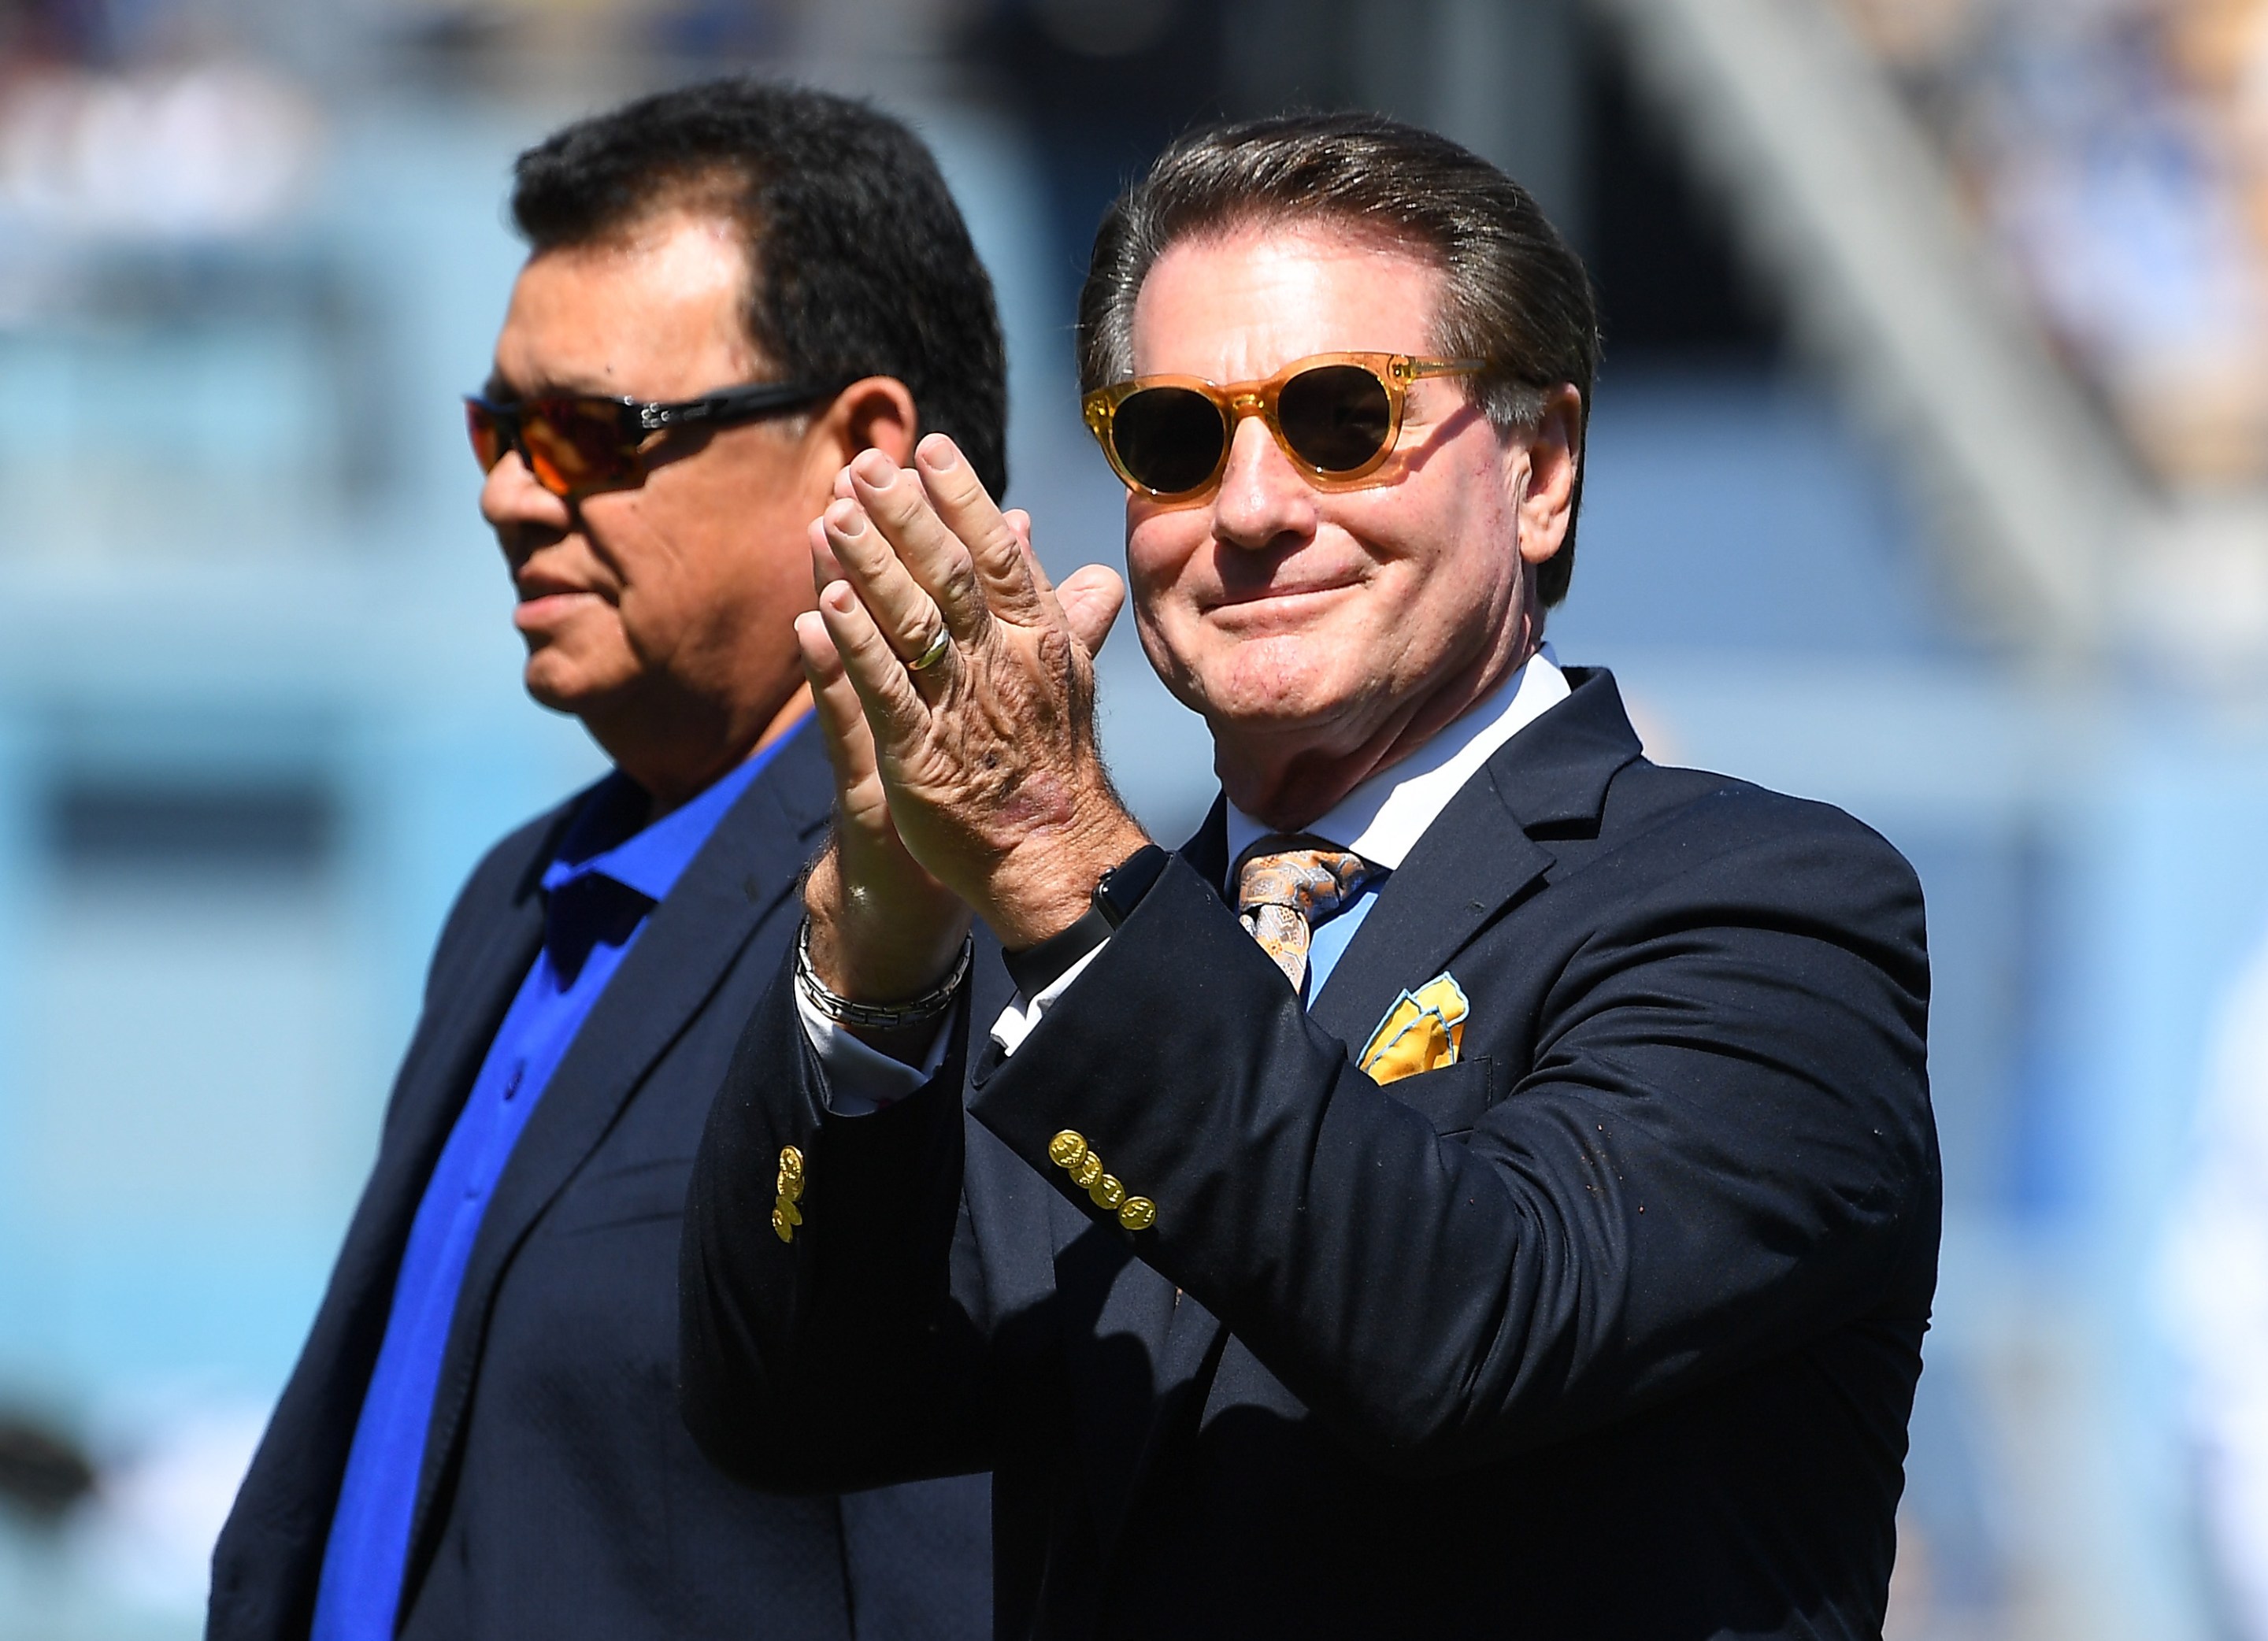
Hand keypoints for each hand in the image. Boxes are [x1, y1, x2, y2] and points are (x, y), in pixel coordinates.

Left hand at [810, 434, 1146, 951]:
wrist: (1055, 857)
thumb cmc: (1055, 765)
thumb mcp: (1072, 681)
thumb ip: (1072, 620)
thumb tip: (1095, 575)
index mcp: (1038, 638)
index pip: (1001, 554)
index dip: (965, 498)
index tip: (932, 448)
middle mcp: (1002, 662)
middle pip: (950, 574)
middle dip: (905, 515)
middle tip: (867, 464)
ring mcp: (960, 706)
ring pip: (912, 623)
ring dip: (870, 565)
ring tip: (833, 514)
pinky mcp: (921, 753)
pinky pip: (884, 690)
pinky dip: (856, 646)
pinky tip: (824, 607)